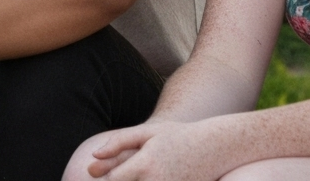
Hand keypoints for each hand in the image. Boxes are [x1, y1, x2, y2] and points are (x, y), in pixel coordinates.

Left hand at [76, 121, 232, 180]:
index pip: (112, 180)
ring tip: (142, 171)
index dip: (104, 178)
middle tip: (124, 172)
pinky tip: (152, 176)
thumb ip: (119, 142)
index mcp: (145, 164)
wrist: (215, 147)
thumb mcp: (148, 133)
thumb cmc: (178, 136)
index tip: (99, 173)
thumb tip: (93, 156)